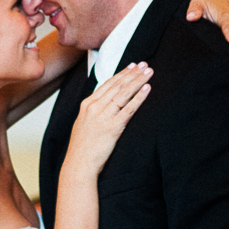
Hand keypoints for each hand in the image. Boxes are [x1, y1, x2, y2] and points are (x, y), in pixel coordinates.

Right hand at [62, 62, 151, 179]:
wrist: (79, 163)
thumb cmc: (83, 147)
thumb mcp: (84, 123)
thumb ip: (94, 111)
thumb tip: (107, 102)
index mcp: (87, 105)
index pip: (107, 84)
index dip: (121, 73)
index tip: (132, 66)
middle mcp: (94, 107)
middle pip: (117, 85)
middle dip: (132, 73)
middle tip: (144, 64)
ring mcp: (103, 116)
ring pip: (123, 93)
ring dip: (138, 81)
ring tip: (149, 72)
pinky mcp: (113, 126)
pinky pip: (129, 108)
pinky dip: (139, 97)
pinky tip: (147, 89)